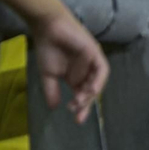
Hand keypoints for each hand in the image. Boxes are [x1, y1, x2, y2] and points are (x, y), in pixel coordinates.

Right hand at [31, 10, 107, 124]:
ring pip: (98, 81)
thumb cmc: (48, 49)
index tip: (77, 121)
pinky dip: (99, 79)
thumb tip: (53, 108)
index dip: (82, 108)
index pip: (83, 96)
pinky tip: (92, 88)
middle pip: (92, 91)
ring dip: (92, 92)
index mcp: (77, 77)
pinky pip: (101, 67)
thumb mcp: (48, 75)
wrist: (47, 28)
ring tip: (81, 101)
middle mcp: (87, 71)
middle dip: (86, 103)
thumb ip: (51, 91)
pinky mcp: (94, 52)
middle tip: (77, 113)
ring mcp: (92, 61)